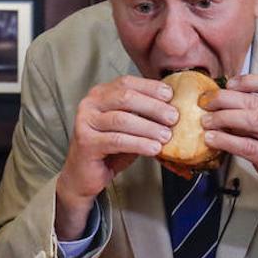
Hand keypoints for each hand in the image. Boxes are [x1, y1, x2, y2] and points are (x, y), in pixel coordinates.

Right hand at [55, 76, 176, 239]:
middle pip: (125, 98)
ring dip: (148, 128)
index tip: (170, 95)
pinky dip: (139, 144)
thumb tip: (172, 110)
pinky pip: (117, 140)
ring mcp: (85, 122)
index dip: (150, 87)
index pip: (127, 83)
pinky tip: (153, 148)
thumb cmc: (108, 150)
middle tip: (173, 118)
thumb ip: (142, 116)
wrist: (84, 175)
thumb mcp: (128, 128)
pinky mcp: (86, 142)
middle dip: (153, 107)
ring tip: (166, 136)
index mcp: (100, 94)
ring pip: (122, 119)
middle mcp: (90, 104)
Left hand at [200, 73, 257, 222]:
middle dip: (225, 99)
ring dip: (222, 118)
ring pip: (251, 120)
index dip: (249, 80)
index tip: (229, 83)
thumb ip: (255, 119)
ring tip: (205, 121)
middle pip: (254, 102)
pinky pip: (246, 145)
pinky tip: (212, 139)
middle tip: (205, 102)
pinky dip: (225, 140)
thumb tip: (222, 109)